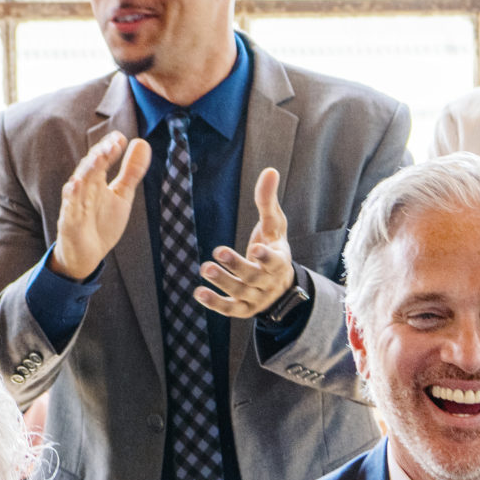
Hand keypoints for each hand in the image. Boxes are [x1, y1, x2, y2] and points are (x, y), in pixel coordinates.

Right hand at [50, 132, 152, 281]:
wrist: (88, 254)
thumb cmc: (102, 221)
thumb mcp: (122, 194)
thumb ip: (131, 171)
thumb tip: (143, 142)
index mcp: (96, 181)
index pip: (101, 159)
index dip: (110, 148)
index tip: (120, 138)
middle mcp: (84, 189)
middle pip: (90, 168)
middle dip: (101, 155)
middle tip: (114, 144)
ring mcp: (75, 204)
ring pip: (79, 183)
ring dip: (88, 169)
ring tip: (100, 156)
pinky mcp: (69, 222)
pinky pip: (69, 208)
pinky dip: (72, 196)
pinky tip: (75, 184)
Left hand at [198, 165, 297, 317]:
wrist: (280, 285)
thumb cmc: (273, 246)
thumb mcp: (274, 225)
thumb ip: (268, 201)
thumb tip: (270, 170)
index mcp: (280, 261)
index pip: (276, 262)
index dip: (267, 258)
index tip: (256, 248)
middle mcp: (269, 282)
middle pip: (254, 277)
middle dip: (236, 265)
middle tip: (217, 252)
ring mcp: (256, 298)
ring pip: (240, 292)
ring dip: (222, 282)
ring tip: (205, 268)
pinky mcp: (243, 308)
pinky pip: (230, 309)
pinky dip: (215, 303)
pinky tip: (199, 293)